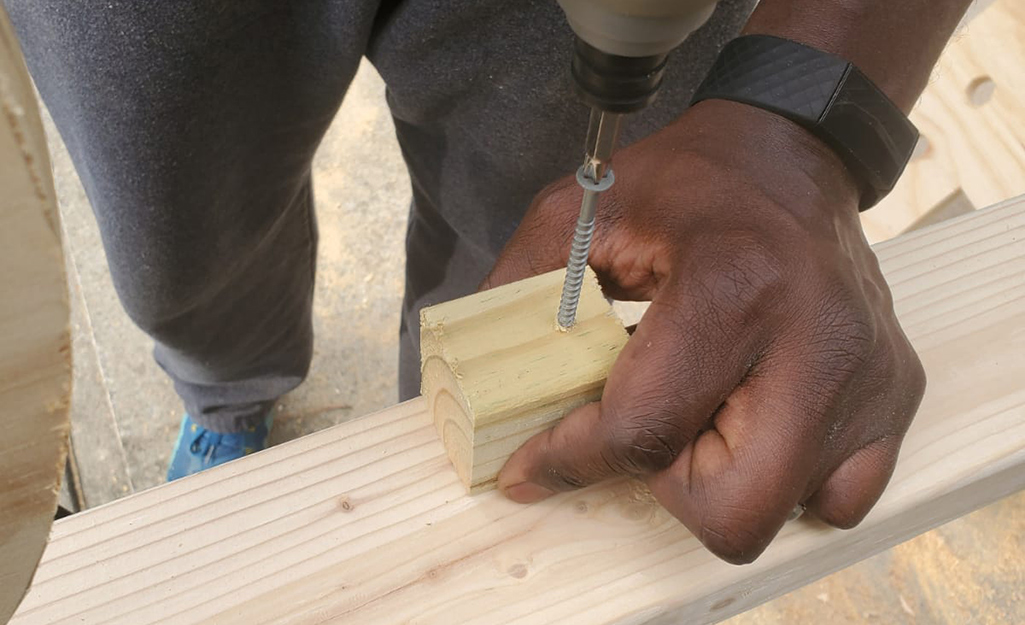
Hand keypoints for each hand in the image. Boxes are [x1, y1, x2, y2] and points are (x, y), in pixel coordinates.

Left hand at [483, 100, 925, 563]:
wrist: (791, 154)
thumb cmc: (688, 180)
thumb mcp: (580, 210)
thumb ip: (517, 291)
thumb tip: (469, 383)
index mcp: (734, 288)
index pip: (642, 432)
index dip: (568, 459)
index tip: (529, 467)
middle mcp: (818, 343)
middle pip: (728, 510)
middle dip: (663, 486)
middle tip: (646, 431)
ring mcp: (868, 378)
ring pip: (779, 515)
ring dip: (718, 483)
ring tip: (702, 413)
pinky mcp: (896, 393)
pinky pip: (837, 499)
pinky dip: (783, 483)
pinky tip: (753, 423)